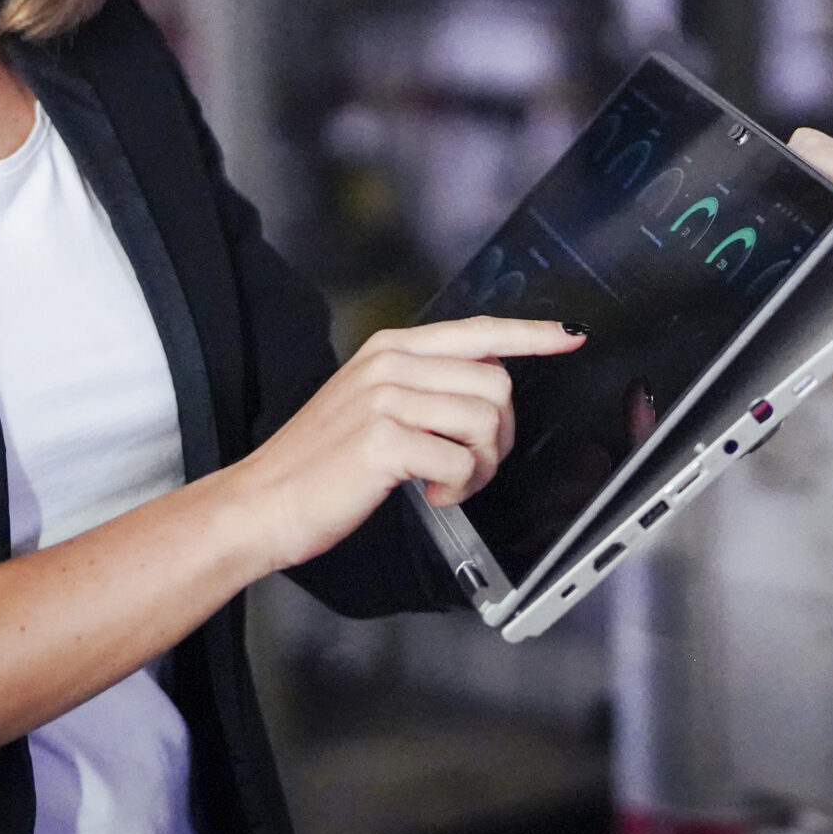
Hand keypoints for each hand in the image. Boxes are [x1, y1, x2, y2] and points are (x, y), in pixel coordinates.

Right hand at [225, 315, 578, 572]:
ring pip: (485, 421)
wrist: (262, 502)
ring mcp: (386, 399)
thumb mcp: (369, 403)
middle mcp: (390, 364)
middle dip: (500, 435)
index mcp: (390, 349)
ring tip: (447, 481)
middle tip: (470, 464)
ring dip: (481, 465)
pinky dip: (458, 488)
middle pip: (496, 384)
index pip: (478, 331)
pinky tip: (430, 494)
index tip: (569, 335)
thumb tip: (487, 384)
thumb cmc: (318, 463)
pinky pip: (461, 461)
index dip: (531, 333)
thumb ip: (422, 384)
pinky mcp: (384, 441)